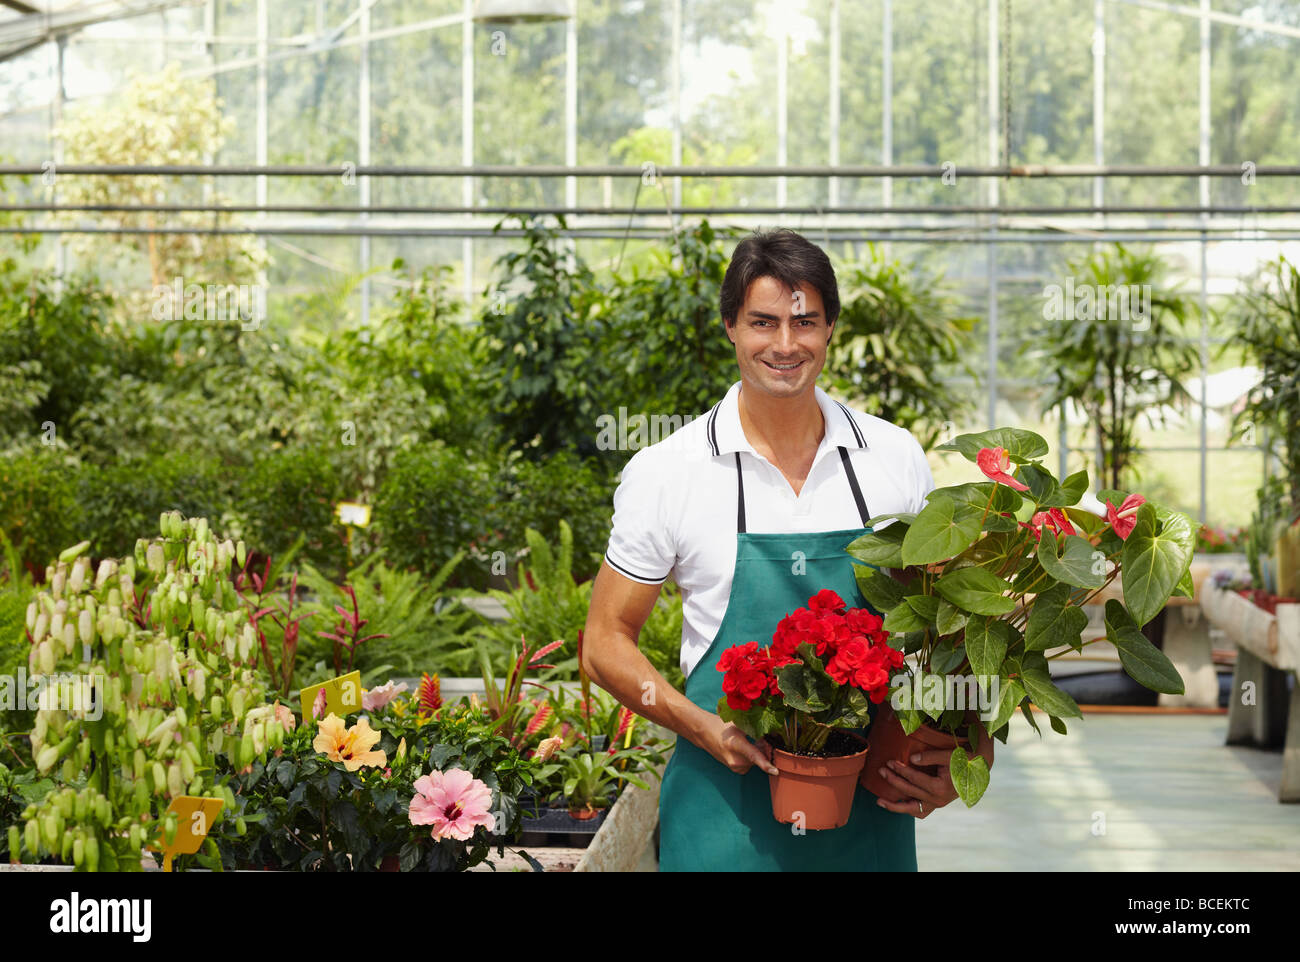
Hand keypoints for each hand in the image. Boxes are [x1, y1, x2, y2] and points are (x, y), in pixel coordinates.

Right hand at [700, 716, 777, 775]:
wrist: (704, 733)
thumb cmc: (721, 726)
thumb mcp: (739, 724)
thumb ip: (755, 729)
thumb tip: (773, 732)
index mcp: (736, 745)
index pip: (753, 756)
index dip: (765, 764)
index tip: (775, 771)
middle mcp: (735, 759)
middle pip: (759, 758)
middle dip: (764, 749)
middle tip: (761, 738)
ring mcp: (734, 766)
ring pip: (755, 761)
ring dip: (758, 753)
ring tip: (750, 742)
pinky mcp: (735, 769)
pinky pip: (750, 763)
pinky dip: (752, 757)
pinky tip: (746, 748)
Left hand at [876, 724, 994, 818]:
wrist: (978, 769)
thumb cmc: (963, 760)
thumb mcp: (947, 755)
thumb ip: (929, 757)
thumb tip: (911, 759)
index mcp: (939, 787)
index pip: (913, 779)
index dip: (900, 770)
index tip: (889, 762)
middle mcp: (938, 799)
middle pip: (909, 791)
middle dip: (893, 780)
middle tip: (881, 770)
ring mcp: (938, 804)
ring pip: (912, 810)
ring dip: (895, 806)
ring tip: (879, 802)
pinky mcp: (938, 804)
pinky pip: (921, 812)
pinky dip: (909, 809)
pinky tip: (898, 805)